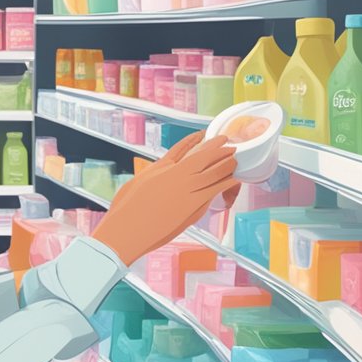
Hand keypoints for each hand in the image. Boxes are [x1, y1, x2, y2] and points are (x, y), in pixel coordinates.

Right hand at [92, 132, 238, 264]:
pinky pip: (214, 189)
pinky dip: (225, 182)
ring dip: (225, 163)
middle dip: (217, 149)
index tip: (204, 133)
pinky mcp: (193, 206)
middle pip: (203, 156)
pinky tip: (233, 179)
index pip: (182, 147)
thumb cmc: (127, 207)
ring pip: (212, 171)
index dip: (195, 139)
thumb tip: (163, 169)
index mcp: (161, 166)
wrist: (129, 227)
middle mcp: (176, 174)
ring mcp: (186, 189)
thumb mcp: (139, 181)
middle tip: (229, 143)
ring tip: (235, 158)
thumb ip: (154, 173)